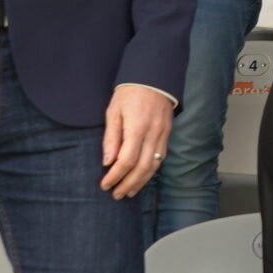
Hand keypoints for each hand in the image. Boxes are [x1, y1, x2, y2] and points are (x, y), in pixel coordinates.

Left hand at [100, 84, 175, 198]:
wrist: (154, 77)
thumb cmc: (130, 92)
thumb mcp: (113, 111)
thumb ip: (111, 137)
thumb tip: (107, 161)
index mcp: (137, 128)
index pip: (126, 160)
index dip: (115, 176)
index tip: (105, 184)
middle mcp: (153, 134)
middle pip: (142, 168)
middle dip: (128, 184)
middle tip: (116, 195)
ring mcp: (163, 135)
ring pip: (154, 166)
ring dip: (141, 182)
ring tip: (129, 192)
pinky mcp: (167, 134)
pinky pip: (160, 158)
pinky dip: (150, 171)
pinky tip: (141, 178)